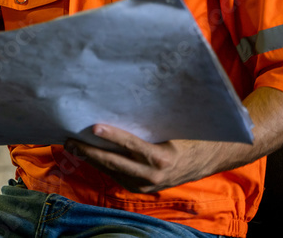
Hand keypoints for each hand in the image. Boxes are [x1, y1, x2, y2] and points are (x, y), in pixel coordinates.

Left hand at [64, 125, 225, 193]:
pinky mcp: (143, 188)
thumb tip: (128, 95)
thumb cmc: (194, 134)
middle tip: (68, 140)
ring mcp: (147, 185)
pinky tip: (89, 154)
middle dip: (88, 152)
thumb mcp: (177, 124)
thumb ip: (154, 118)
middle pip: (113, 163)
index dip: (112, 137)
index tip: (93, 127)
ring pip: (112, 171)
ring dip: (91, 159)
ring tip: (72, 145)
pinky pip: (118, 175)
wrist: (214, 157)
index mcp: (162, 159)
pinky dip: (103, 164)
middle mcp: (152, 176)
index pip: (131, 146)